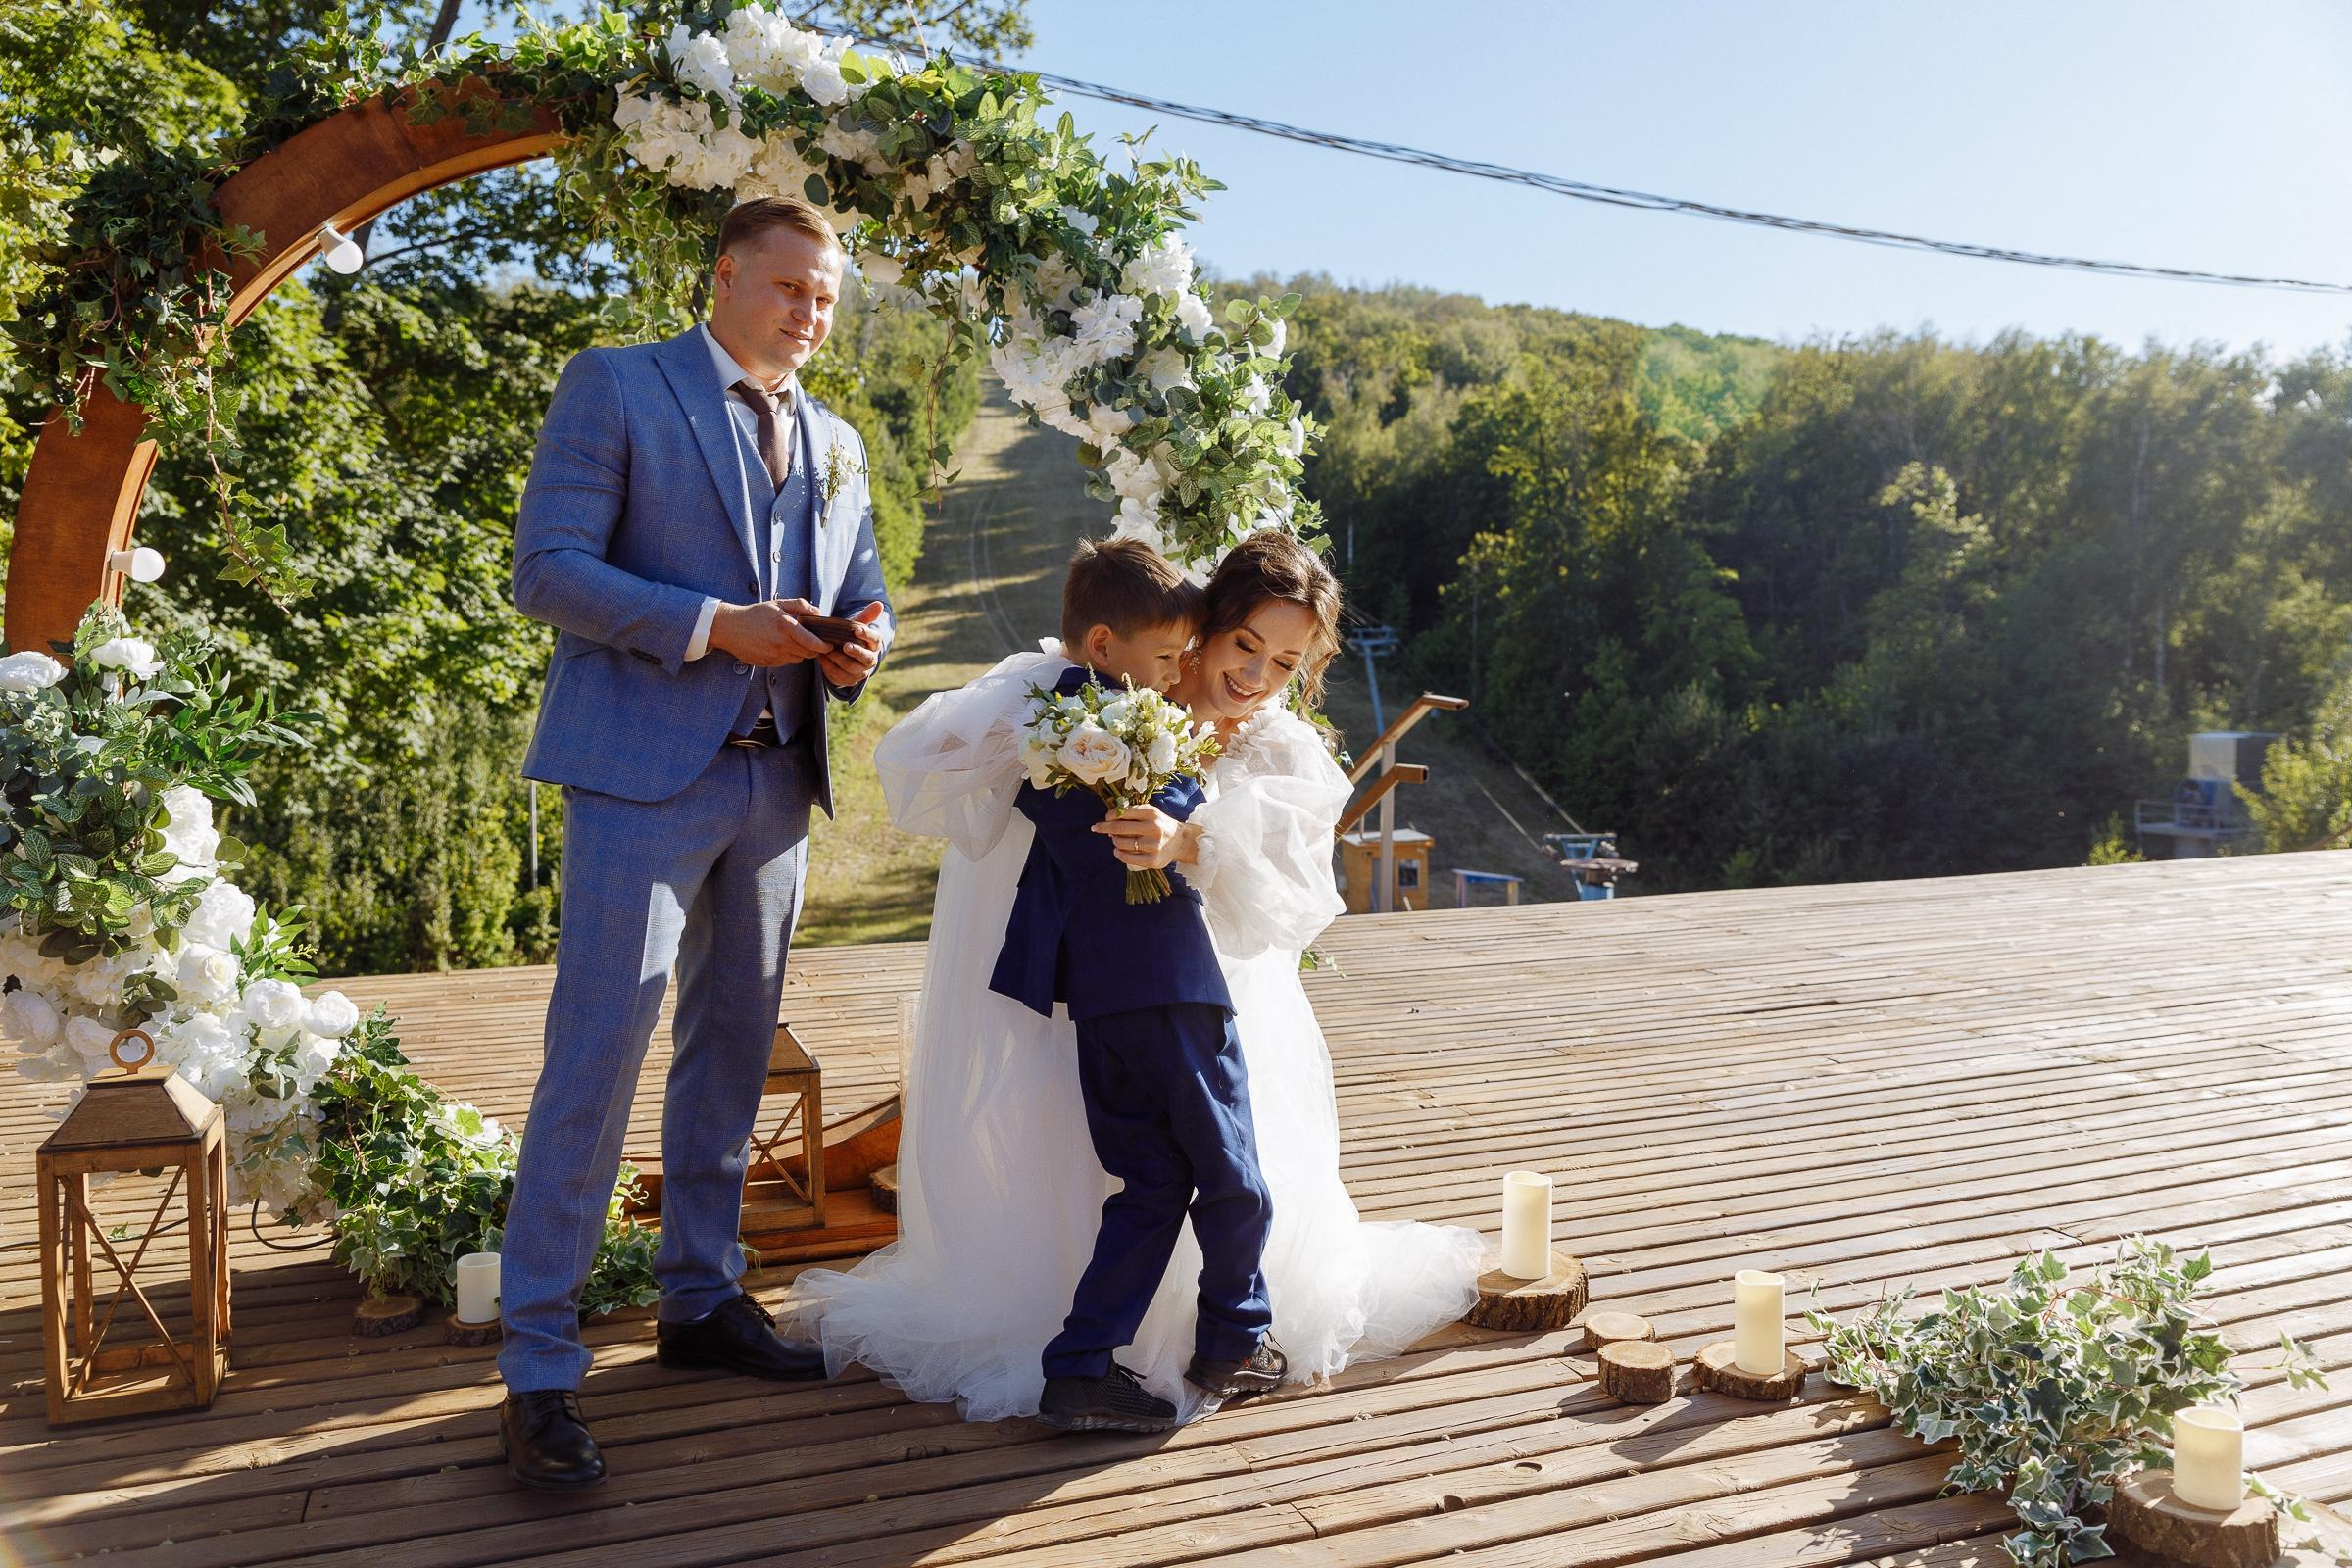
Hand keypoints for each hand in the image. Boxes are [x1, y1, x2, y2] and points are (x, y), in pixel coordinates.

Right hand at [711, 600, 828, 666]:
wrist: (731, 627)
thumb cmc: (755, 614)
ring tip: (794, 641)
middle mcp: (782, 643)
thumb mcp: (777, 604)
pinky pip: (786, 662)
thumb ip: (800, 605)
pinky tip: (780, 646)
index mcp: (786, 627)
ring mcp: (774, 655)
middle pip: (808, 653)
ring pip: (798, 659)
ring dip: (801, 652)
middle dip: (815, 649)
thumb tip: (818, 611)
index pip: (813, 643)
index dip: (825, 646)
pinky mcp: (768, 663)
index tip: (829, 645)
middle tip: (814, 642)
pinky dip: (788, 656)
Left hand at [815, 599, 887, 688]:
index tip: (857, 630)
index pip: (875, 640)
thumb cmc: (852, 639)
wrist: (846, 659)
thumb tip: (879, 603)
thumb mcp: (858, 627)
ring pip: (850, 667)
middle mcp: (870, 661)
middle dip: (856, 652)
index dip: (867, 635)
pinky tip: (821, 658)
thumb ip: (867, 616)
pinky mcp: (848, 681)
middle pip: (866, 658)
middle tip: (845, 646)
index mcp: (874, 646)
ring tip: (827, 649)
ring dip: (838, 658)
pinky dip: (829, 666)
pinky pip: (838, 676)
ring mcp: (860, 672)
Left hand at [1093, 805, 1197, 869]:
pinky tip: (1118, 850)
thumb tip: (1109, 821)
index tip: (1105, 818)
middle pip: (1119, 827)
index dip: (1110, 816)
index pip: (1123, 813)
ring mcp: (1153, 845)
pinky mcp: (1152, 860)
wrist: (1181, 842)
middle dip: (1104, 828)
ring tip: (1116, 840)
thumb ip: (1133, 813)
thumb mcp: (1151, 813)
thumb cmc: (1161, 825)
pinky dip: (1118, 853)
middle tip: (1096, 828)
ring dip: (1114, 841)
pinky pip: (1127, 858)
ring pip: (1121, 843)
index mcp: (1152, 813)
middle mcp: (1153, 828)